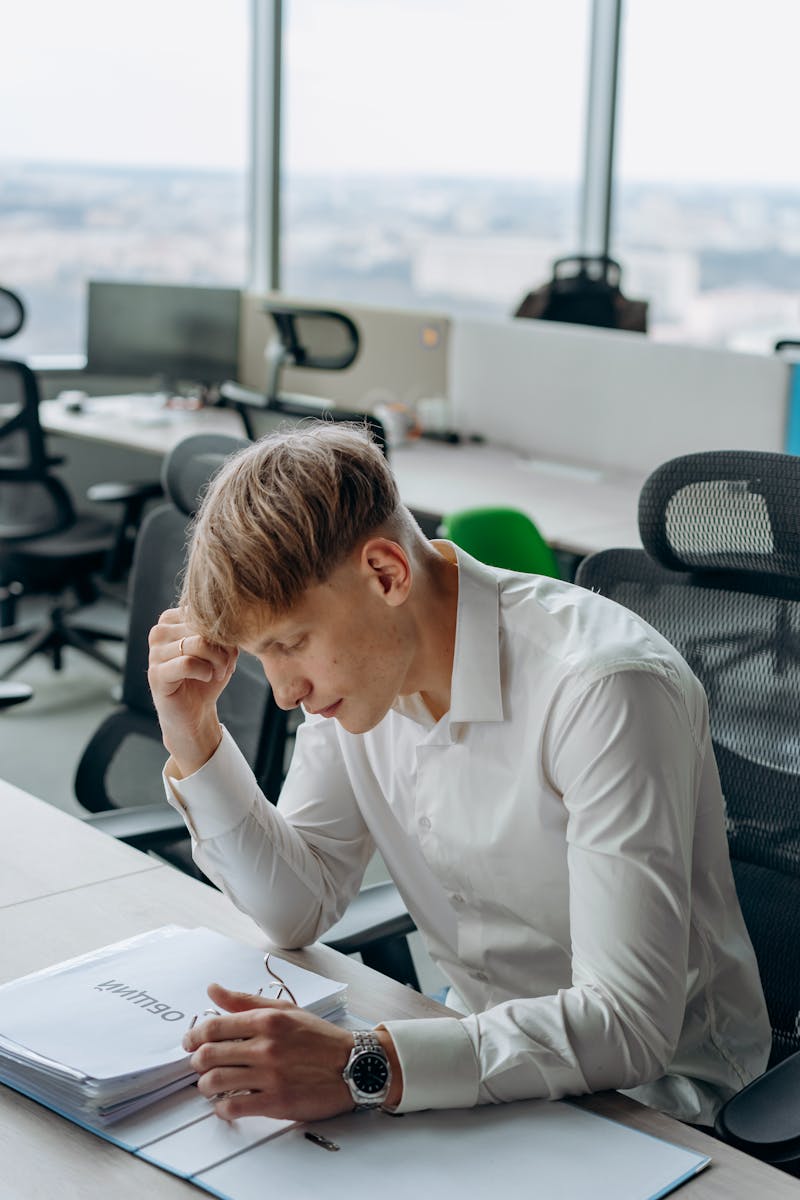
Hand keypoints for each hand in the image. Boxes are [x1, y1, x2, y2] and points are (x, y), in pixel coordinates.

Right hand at [147, 608, 238, 775]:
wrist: (196, 712)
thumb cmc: (208, 677)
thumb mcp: (221, 649)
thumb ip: (222, 632)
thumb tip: (227, 623)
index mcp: (172, 619)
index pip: (203, 611)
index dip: (224, 630)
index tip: (229, 650)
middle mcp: (159, 631)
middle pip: (202, 626)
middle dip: (223, 647)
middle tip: (227, 664)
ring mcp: (154, 653)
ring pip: (197, 642)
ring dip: (217, 660)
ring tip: (219, 672)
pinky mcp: (156, 675)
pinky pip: (188, 663)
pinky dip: (206, 671)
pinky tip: (208, 677)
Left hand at [183, 983, 355, 1121]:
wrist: (354, 1065)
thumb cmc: (320, 1038)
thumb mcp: (285, 1010)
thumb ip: (245, 1001)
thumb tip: (213, 989)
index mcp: (267, 1021)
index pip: (213, 1027)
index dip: (193, 1036)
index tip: (190, 1042)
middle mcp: (266, 1047)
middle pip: (208, 1055)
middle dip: (196, 1062)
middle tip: (200, 1065)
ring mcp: (270, 1076)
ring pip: (215, 1082)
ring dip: (205, 1086)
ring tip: (210, 1085)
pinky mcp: (276, 1102)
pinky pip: (234, 1107)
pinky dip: (222, 1108)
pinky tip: (226, 1104)